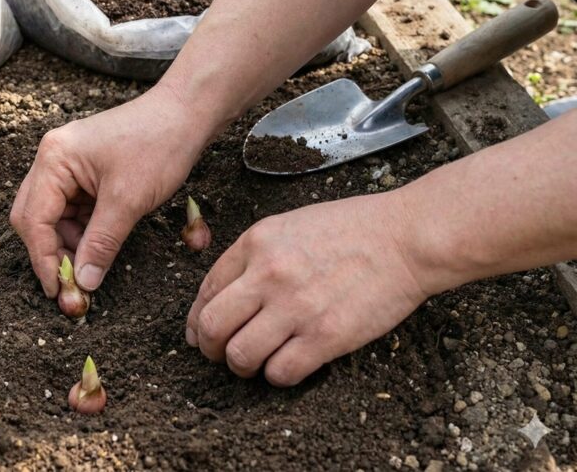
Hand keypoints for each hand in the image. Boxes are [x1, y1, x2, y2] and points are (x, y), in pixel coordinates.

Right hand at [11, 85, 213, 297]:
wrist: (187, 115)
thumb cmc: (158, 145)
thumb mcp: (128, 201)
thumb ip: (101, 244)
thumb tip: (84, 282)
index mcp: (54, 159)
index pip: (33, 220)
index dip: (43, 260)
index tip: (59, 291)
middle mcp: (53, 160)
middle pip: (34, 218)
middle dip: (51, 253)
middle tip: (71, 286)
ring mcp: (68, 166)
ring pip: (54, 218)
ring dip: (69, 245)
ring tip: (90, 269)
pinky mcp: (85, 173)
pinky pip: (73, 210)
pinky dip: (83, 233)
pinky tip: (98, 248)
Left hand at [186, 191, 447, 385]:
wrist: (406, 238)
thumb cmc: (353, 229)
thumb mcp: (290, 226)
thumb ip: (254, 255)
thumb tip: (224, 294)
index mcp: (256, 243)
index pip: (206, 290)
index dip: (197, 319)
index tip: (199, 333)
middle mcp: (268, 274)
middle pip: (212, 326)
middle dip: (208, 348)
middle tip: (219, 354)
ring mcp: (296, 307)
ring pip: (239, 356)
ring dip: (241, 366)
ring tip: (254, 364)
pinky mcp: (326, 336)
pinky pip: (281, 372)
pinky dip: (278, 376)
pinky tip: (288, 366)